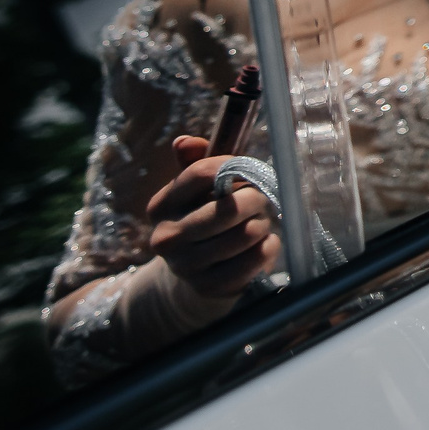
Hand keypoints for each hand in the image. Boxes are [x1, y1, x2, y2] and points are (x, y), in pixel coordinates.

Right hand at [144, 135, 280, 296]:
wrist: (200, 273)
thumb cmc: (205, 217)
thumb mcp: (198, 189)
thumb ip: (196, 161)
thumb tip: (184, 142)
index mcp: (160, 206)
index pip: (200, 173)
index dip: (233, 166)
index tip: (247, 170)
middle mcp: (166, 237)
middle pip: (227, 208)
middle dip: (256, 198)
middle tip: (265, 197)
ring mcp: (186, 266)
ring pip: (245, 234)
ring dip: (263, 224)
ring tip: (262, 221)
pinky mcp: (209, 287)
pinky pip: (253, 260)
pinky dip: (268, 247)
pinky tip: (265, 243)